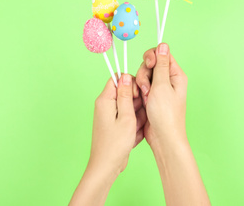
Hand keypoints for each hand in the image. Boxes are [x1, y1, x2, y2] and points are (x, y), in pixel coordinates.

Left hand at [70, 74, 146, 205]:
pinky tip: (134, 135)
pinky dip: (134, 125)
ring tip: (136, 128)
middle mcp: (106, 105)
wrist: (107, 166)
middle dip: (136, 102)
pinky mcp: (115, 125)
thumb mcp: (126, 117)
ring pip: (129, 107)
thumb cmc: (115, 144)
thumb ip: (126, 95)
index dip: (130, 83)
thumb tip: (125, 76)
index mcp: (105, 100)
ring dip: (137, 116)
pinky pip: (129, 118)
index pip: (117, 79)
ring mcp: (110, 116)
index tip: (137, 94)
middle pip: (125, 93)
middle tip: (139, 115)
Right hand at [136, 43, 187, 149]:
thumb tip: (163, 45)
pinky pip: (140, 87)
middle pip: (149, 64)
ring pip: (143, 75)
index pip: (162, 54)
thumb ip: (161, 64)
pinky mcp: (151, 96)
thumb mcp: (162, 86)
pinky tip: (141, 101)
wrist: (162, 137)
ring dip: (140, 85)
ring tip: (145, 98)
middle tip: (147, 88)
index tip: (149, 65)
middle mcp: (168, 80)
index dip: (152, 57)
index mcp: (175, 74)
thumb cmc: (166, 114)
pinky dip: (138, 92)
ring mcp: (159, 88)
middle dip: (144, 74)